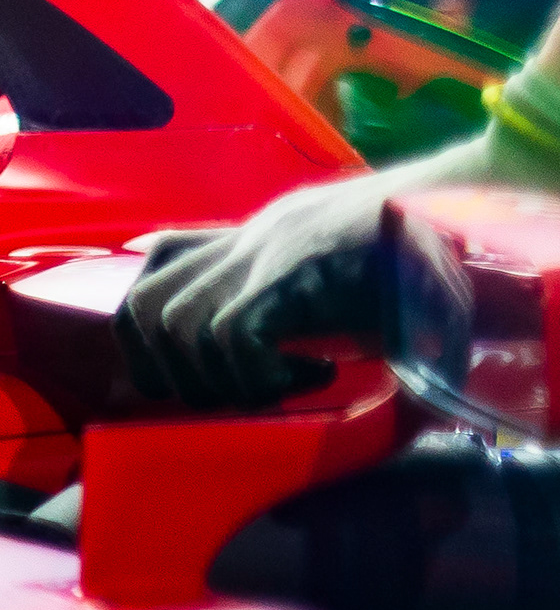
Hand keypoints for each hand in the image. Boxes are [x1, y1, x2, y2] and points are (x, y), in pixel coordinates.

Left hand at [117, 181, 393, 405]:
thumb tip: (257, 346)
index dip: (152, 328)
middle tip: (235, 393)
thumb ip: (290, 299)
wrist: (464, 216)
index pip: (159, 259)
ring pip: (179, 322)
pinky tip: (319, 374)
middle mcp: (247, 239)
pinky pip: (233, 333)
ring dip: (219, 377)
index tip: (206, 371)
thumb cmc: (409, 261)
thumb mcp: (336, 279)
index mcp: (252, 237)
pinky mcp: (293, 272)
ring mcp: (266, 252)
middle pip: (146, 302)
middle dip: (169, 369)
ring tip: (278, 386)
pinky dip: (260, 373)